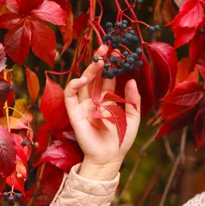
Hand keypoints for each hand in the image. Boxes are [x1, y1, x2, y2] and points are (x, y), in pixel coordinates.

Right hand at [64, 44, 141, 168]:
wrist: (110, 157)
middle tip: (106, 48)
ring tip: (100, 59)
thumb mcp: (133, 118)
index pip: (108, 78)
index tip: (118, 53)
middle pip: (95, 76)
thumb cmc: (122, 140)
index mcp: (108, 100)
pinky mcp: (74, 113)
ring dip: (90, 69)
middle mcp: (94, 100)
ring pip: (83, 82)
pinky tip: (85, 78)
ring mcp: (83, 105)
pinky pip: (70, 95)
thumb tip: (131, 80)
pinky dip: (75, 85)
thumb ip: (133, 99)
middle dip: (100, 61)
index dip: (112, 66)